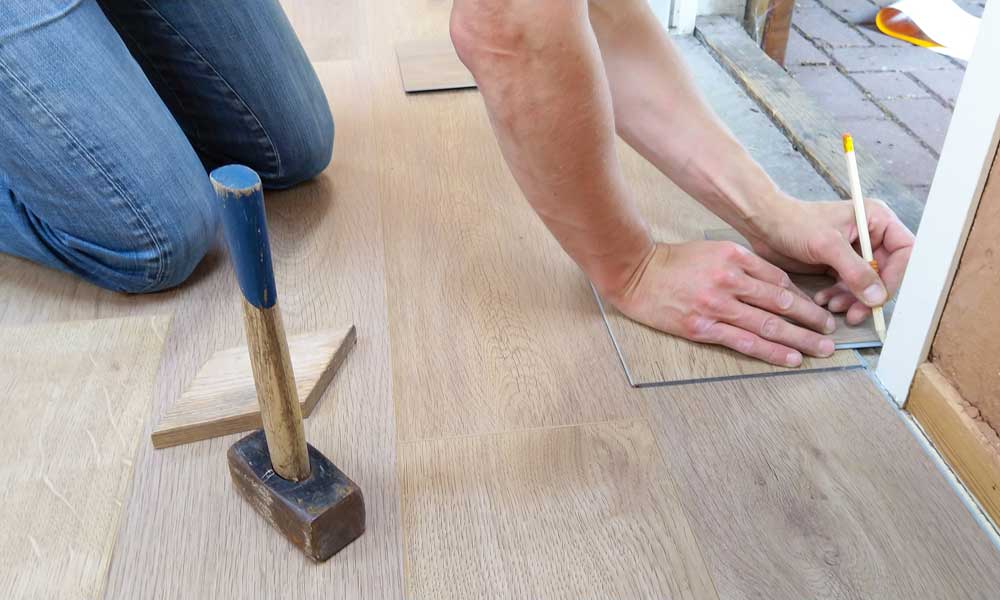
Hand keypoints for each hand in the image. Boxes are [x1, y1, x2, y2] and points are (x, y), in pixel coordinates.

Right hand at [607, 241, 836, 366]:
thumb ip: (744, 265)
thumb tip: (777, 286)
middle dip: (811, 319)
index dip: (803, 297)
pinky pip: (745, 342)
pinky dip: (771, 352)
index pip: (779, 280)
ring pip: (768, 324)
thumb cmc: (674, 262)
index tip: (817, 309)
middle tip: (830, 331)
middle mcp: (729, 280)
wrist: (636, 274)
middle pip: (780, 302)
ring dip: (800, 339)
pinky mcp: (703, 327)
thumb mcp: (713, 250)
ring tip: (821, 349)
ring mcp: (716, 305)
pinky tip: (790, 358)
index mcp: (734, 257)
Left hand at [741, 197, 913, 324]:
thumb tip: (877, 297)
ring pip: (866, 284)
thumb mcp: (828, 245)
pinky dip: (839, 297)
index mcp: (876, 220)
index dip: (896, 276)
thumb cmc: (794, 223)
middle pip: (886, 273)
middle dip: (869, 295)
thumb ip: (855, 271)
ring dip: (852, 299)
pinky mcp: (838, 264)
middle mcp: (870, 235)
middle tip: (855, 313)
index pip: (904, 251)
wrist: (764, 224)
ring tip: (832, 306)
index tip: (879, 296)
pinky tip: (823, 300)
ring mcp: (854, 252)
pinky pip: (848, 287)